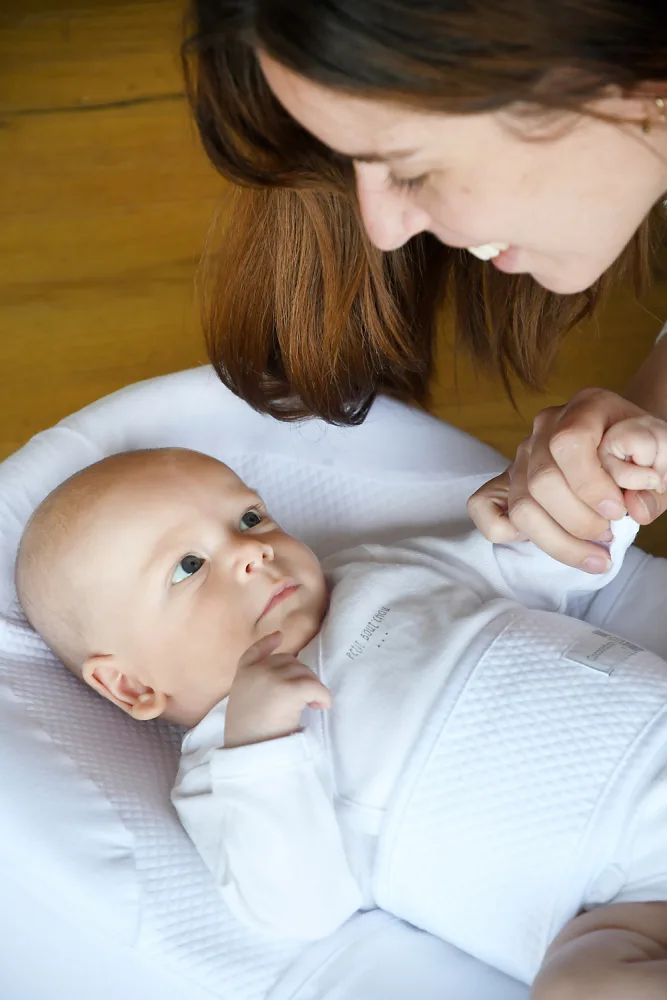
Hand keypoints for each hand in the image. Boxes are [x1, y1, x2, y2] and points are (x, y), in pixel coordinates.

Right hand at [225, 632, 330, 748]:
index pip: (256, 651)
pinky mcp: (288, 689)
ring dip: (312, 687)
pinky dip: (323, 696)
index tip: (279, 636)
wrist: (247, 751)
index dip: (269, 642)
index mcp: (243, 673)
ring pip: (305, 673)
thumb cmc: (246, 734)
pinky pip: (315, 687)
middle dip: (301, 677)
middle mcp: (257, 670)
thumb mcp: (242, 703)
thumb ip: (256, 686)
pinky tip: (322, 706)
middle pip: (290, 662)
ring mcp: (272, 677)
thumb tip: (283, 683)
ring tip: (312, 706)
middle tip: (306, 700)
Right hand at [467, 388, 666, 571]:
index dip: (591, 485)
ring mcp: (522, 454)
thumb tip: (634, 508)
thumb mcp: (666, 462)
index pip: (569, 443)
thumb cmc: (645, 455)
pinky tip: (542, 540)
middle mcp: (546, 426)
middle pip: (541, 481)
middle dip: (578, 521)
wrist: (628, 447)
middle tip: (607, 534)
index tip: (617, 511)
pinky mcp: (505, 480)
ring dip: (557, 540)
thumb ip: (655, 484)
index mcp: (587, 407)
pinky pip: (482, 506)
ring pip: (520, 505)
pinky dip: (503, 531)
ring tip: (592, 552)